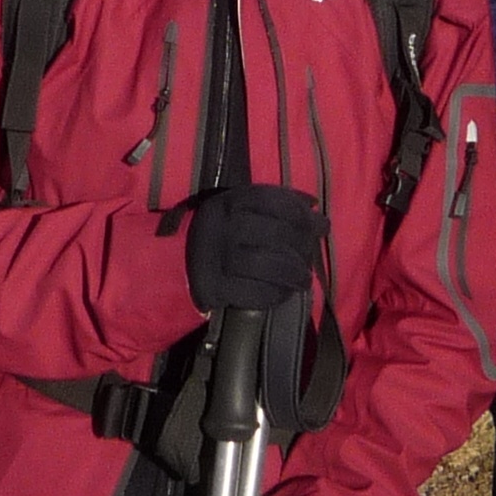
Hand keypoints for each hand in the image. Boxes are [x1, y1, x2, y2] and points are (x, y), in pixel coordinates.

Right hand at [183, 183, 320, 315]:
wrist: (174, 264)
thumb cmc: (224, 237)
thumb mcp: (244, 213)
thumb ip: (281, 210)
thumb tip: (320, 217)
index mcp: (227, 202)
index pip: (274, 200)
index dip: (302, 213)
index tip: (318, 225)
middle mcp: (220, 226)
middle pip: (275, 233)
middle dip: (302, 247)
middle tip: (310, 258)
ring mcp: (214, 258)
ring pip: (267, 264)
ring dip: (294, 274)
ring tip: (303, 280)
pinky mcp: (213, 288)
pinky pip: (254, 293)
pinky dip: (276, 295)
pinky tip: (283, 293)